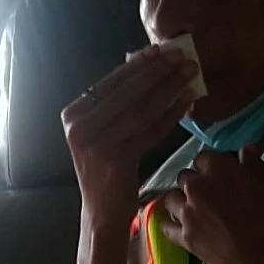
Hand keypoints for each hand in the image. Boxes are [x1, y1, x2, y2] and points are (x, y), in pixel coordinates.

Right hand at [62, 45, 199, 231]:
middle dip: (158, 71)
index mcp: (72, 114)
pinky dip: (171, 114)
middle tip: (183, 56)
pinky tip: (187, 102)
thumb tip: (143, 63)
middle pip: (127, 92)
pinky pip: (149, 131)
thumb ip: (114, 104)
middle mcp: (78, 127)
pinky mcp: (115, 159)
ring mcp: (95, 144)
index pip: (111, 82)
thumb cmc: (106, 169)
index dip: (139, 64)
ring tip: (191, 74)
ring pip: (141, 109)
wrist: (101, 212)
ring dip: (169, 88)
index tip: (162, 50)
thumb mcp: (102, 132)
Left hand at [156, 144, 263, 263]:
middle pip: (185, 176)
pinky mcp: (184, 237)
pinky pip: (167, 227)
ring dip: (181, 199)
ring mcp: (186, 213)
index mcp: (217, 168)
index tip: (223, 174)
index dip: (214, 165)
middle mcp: (195, 187)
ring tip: (193, 207)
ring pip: (171, 198)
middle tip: (211, 193)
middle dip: (196, 181)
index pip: (204, 157)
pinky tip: (176, 225)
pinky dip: (170, 224)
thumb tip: (246, 149)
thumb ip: (254, 165)